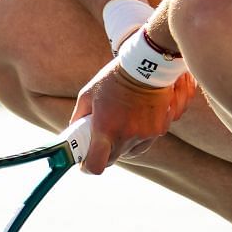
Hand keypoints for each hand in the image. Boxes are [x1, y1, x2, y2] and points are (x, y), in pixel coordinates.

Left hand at [71, 61, 197, 173]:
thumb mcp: (88, 94)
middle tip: (101, 139)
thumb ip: (79, 117)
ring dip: (124, 144)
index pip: (96, 164)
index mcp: (105, 128)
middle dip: (105, 153)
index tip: (85, 163)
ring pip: (131, 151)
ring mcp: (145, 134)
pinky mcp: (159, 130)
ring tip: (122, 122)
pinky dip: (139, 135)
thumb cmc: (113, 78)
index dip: (88, 167)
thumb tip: (73, 132)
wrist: (148, 65)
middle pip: (113, 159)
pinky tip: (137, 117)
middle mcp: (126, 135)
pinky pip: (145, 141)